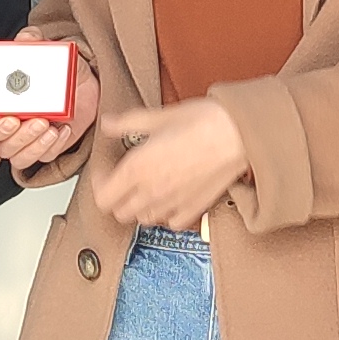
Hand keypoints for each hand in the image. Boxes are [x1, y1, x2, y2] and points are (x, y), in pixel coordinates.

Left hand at [94, 95, 250, 230]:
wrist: (240, 135)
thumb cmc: (205, 122)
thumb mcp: (160, 116)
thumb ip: (128, 122)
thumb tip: (109, 123)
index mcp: (137, 168)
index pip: (102, 197)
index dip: (98, 184)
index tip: (105, 171)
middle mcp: (152, 191)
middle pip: (119, 212)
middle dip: (117, 196)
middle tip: (124, 179)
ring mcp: (173, 204)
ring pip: (143, 220)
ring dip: (140, 207)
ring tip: (147, 188)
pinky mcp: (194, 209)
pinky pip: (171, 223)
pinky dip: (167, 214)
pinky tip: (171, 197)